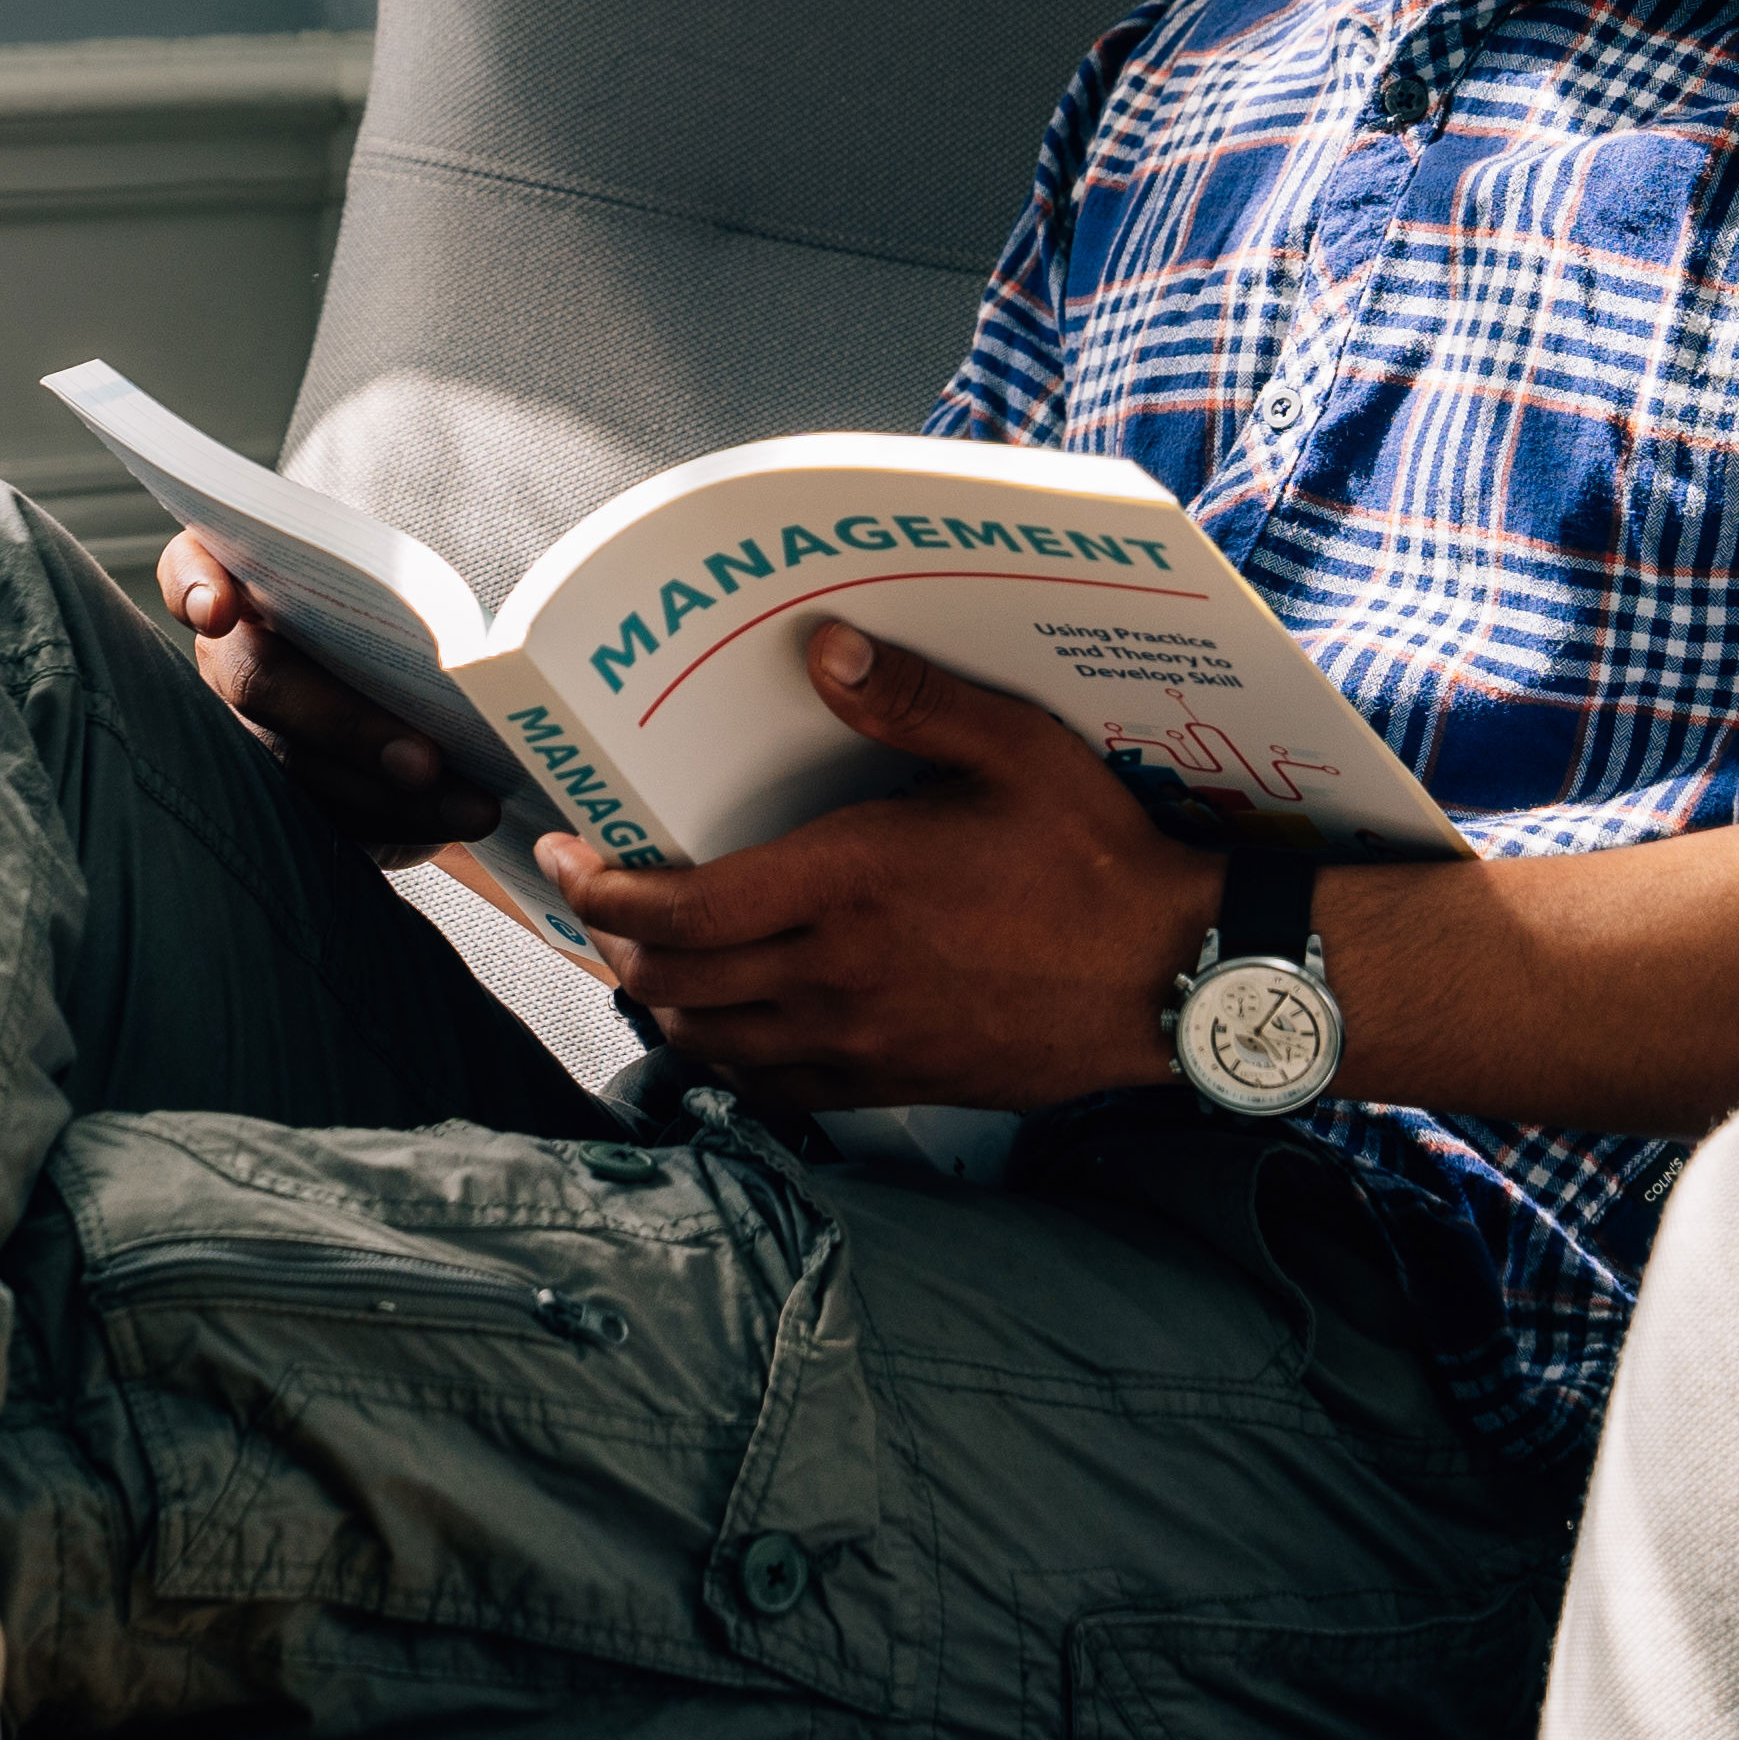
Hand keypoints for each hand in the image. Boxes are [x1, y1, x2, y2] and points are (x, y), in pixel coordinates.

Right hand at [159, 531, 500, 853]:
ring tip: (469, 808)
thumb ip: (395, 580)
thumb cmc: (409, 604)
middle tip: (425, 761)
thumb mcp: (402, 580)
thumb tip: (437, 632)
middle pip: (263, 684)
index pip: (191, 568)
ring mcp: (250, 733)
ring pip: (299, 768)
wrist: (432, 670)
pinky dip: (398, 827)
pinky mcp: (292, 798)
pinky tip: (451, 827)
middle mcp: (232, 656)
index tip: (220, 610)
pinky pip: (332, 821)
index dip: (196, 587)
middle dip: (346, 725)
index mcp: (249, 581)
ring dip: (388, 795)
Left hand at [538, 624, 1219, 1109]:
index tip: (565, 856)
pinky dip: (723, 1059)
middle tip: (596, 899)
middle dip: (611, 939)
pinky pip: (770, 1089)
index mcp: (849, 885)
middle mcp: (835, 973)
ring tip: (645, 955)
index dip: (600, 886)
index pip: (678, 905)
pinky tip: (724, 1028)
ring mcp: (859, 1039)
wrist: (1173, 980)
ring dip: (659, 998)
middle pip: (672, 977)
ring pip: (709, 1039)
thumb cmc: (1097, 861)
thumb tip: (824, 650)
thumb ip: (910, 702)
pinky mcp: (891, 1082)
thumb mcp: (1015, 751)